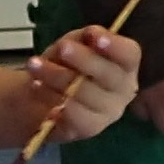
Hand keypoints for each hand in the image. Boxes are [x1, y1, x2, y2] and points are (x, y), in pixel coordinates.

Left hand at [21, 25, 139, 145]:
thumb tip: (91, 34)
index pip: (130, 55)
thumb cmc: (67, 65)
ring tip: (34, 65)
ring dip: (56, 76)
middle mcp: (123, 91)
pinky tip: (37, 86)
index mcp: (125, 66)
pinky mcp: (88, 129)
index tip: (94, 35)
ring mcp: (108, 113)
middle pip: (109, 74)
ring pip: (85, 93)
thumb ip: (85, 38)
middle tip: (62, 47)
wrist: (44, 96)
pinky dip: (51, 98)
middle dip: (83, 58)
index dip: (114, 45)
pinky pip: (72, 115)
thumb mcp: (75, 43)